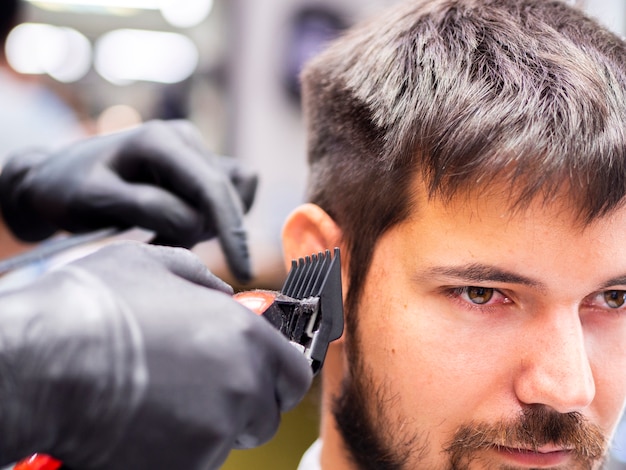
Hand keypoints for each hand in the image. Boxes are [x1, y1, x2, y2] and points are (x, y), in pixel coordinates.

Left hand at [0, 120, 256, 281]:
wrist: (59, 179)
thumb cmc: (69, 189)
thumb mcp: (96, 199)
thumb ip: (148, 208)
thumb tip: (195, 222)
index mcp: (161, 140)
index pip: (212, 188)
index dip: (232, 231)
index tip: (242, 272)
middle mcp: (186, 138)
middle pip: (226, 196)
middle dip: (208, 231)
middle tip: (157, 241)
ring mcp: (195, 150)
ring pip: (231, 199)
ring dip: (206, 226)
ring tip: (160, 231)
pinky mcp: (199, 166)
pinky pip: (227, 198)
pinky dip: (209, 220)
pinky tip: (174, 224)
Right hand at [0, 242, 311, 469]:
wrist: (41, 362)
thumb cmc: (95, 307)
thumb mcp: (154, 265)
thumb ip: (204, 281)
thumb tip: (225, 296)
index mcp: (244, 336)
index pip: (294, 373)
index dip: (278, 374)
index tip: (261, 375)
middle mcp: (241, 386)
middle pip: (266, 413)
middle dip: (245, 404)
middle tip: (204, 391)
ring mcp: (213, 433)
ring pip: (229, 440)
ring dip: (208, 428)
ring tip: (162, 404)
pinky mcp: (184, 469)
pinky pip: (195, 463)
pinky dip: (177, 452)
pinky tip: (143, 428)